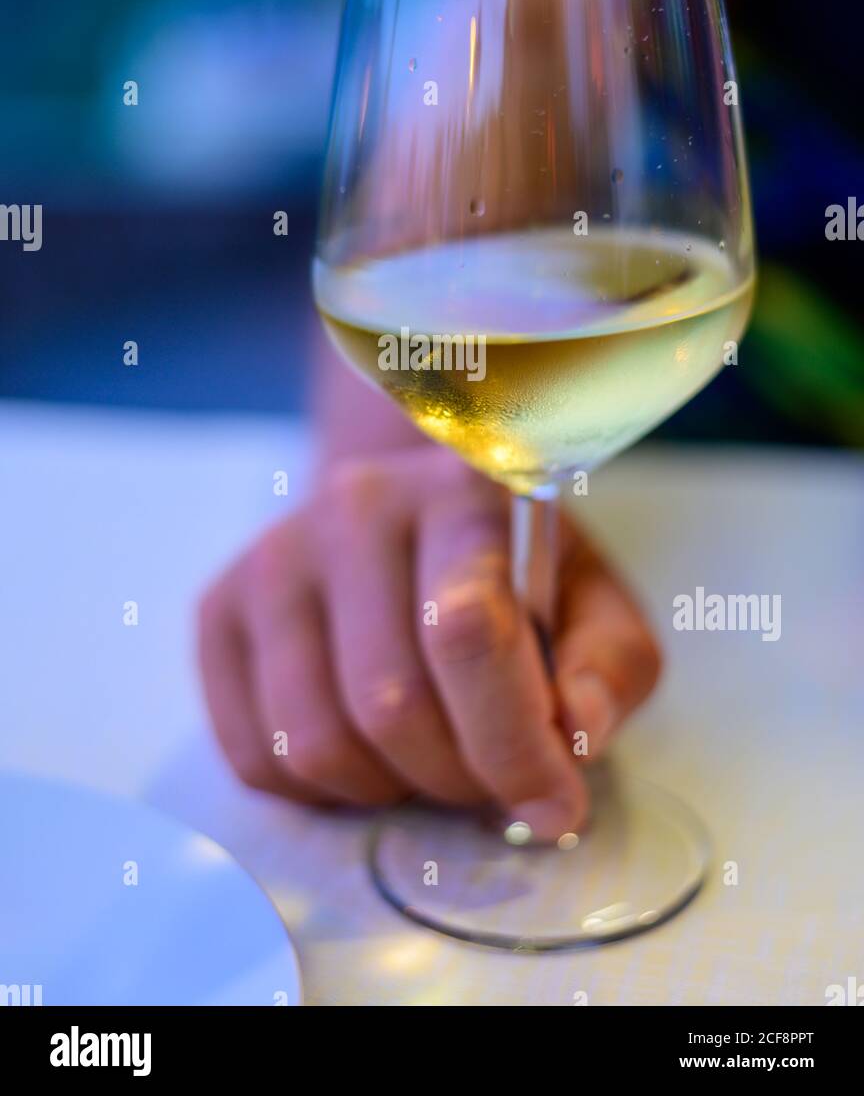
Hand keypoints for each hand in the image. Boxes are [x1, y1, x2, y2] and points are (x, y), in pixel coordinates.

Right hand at [198, 447, 659, 839]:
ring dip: (390, 791)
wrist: (412, 522)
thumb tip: (576, 733)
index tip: (555, 807)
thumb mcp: (593, 607)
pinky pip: (256, 756)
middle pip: (388, 704)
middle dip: (457, 779)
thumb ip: (605, 667)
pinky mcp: (219, 607)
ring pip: (316, 742)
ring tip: (432, 762)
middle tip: (492, 781)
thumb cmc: (516, 577)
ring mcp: (276, 556)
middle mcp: (356, 506)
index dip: (514, 744)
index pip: (467, 634)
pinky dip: (323, 791)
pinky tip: (369, 751)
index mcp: (461, 490)